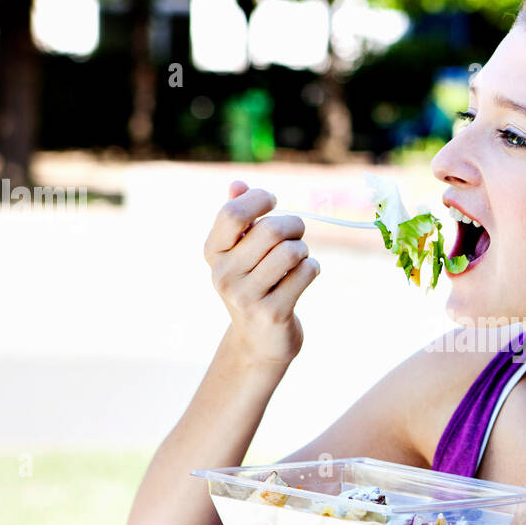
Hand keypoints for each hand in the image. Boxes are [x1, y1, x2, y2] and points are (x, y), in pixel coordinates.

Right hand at [204, 180, 320, 367]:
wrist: (259, 340)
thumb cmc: (254, 284)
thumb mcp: (239, 252)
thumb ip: (240, 218)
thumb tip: (238, 184)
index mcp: (213, 252)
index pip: (232, 213)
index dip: (258, 199)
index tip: (272, 202)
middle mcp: (224, 274)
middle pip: (269, 230)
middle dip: (293, 225)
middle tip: (297, 232)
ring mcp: (246, 296)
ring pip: (291, 252)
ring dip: (303, 249)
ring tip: (299, 257)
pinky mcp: (272, 312)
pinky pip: (304, 273)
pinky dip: (312, 269)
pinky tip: (305, 275)